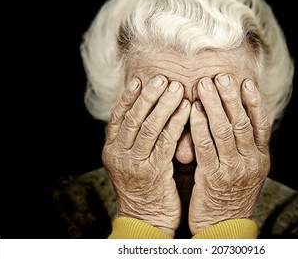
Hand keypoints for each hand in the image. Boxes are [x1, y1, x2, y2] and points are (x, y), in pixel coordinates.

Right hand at [102, 75, 190, 236]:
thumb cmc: (144, 186)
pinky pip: (166, 143)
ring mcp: (134, 165)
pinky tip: (186, 110)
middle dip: (149, 97)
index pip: (118, 117)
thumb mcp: (131, 161)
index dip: (129, 97)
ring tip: (176, 88)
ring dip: (164, 105)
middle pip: (133, 119)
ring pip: (149, 128)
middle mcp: (119, 155)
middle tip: (162, 79)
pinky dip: (176, 123)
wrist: (145, 219)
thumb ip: (136, 138)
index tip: (140, 80)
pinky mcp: (153, 173)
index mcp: (112, 150)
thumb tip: (147, 109)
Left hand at [189, 74, 270, 234]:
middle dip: (230, 97)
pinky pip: (206, 147)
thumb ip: (244, 146)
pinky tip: (193, 111)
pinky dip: (199, 126)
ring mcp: (234, 170)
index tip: (245, 81)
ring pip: (224, 131)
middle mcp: (251, 161)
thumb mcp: (247, 169)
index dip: (254, 101)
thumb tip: (238, 116)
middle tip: (220, 76)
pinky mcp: (214, 178)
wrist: (226, 225)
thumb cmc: (233, 192)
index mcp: (261, 158)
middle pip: (242, 122)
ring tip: (204, 86)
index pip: (261, 124)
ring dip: (214, 105)